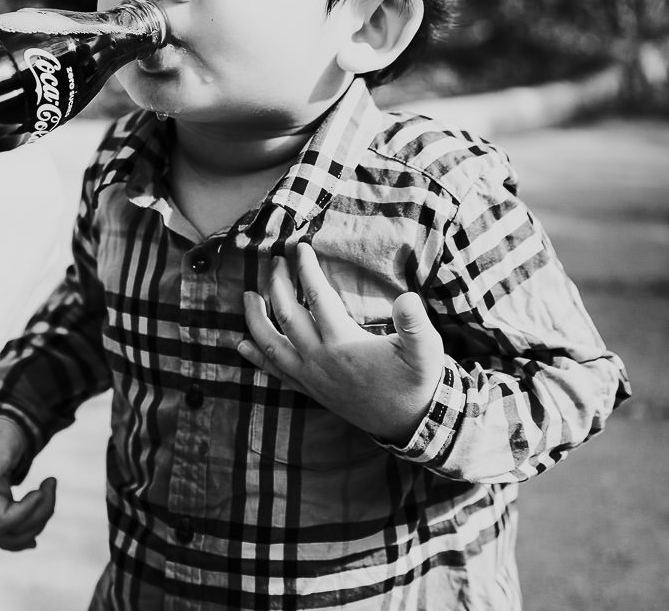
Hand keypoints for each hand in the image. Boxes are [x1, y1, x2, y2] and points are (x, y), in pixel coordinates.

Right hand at [0, 418, 56, 550]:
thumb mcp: (1, 440)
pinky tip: (37, 529)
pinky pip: (5, 533)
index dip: (27, 512)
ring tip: (48, 494)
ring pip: (7, 538)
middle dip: (38, 516)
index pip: (1, 522)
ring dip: (35, 522)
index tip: (41, 488)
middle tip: (50, 485)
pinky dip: (24, 533)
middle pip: (7, 535)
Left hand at [237, 243, 444, 443]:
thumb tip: (407, 298)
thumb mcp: (427, 351)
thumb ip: (416, 325)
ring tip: (248, 295)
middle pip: (286, 315)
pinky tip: (241, 345)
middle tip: (274, 261)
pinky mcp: (311, 390)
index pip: (316, 297)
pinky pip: (276, 372)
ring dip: (256, 318)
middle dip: (277, 284)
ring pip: (272, 344)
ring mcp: (311, 378)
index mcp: (344, 344)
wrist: (409, 422)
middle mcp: (320, 360)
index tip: (299, 247)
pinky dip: (257, 358)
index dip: (306, 269)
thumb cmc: (417, 381)